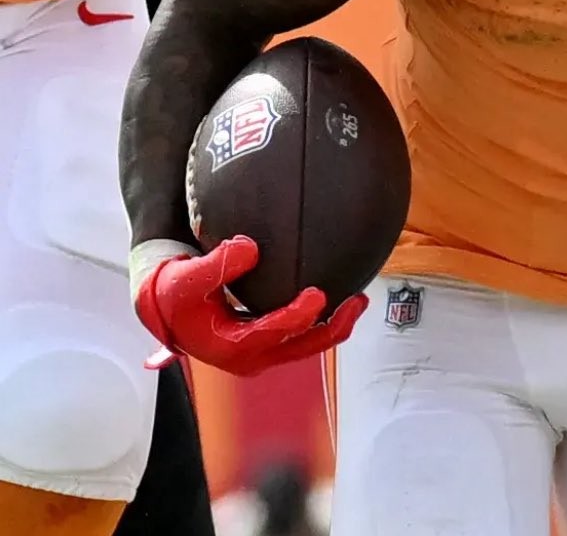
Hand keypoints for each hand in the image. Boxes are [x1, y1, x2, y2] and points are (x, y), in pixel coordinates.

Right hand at [130, 236, 367, 375]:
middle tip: (358, 302)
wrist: (168, 308)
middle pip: (300, 348)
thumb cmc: (176, 294)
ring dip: (333, 326)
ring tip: (359, 301)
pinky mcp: (267, 342)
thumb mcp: (188, 278)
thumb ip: (216, 264)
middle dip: (332, 328)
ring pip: (305, 345)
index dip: (297, 316)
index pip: (272, 335)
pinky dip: (321, 321)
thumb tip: (250, 248)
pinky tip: (338, 299)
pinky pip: (301, 336)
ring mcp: (261, 352)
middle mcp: (250, 357)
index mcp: (230, 348)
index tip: (318, 293)